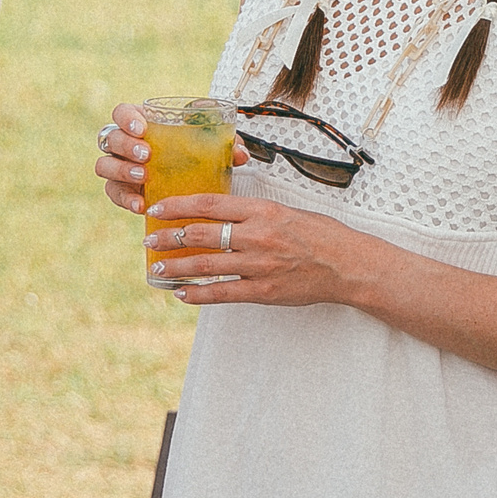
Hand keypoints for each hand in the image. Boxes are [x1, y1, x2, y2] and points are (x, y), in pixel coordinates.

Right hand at [93, 100, 249, 214]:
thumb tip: (240, 154)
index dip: (127, 119)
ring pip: (104, 165)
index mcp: (142, 123)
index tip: (143, 129)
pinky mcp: (122, 191)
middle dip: (125, 146)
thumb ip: (226, 144)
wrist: (193, 181)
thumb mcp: (212, 144)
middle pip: (109, 138)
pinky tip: (140, 206)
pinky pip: (113, 194)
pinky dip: (125, 200)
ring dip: (121, 171)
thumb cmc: (198, 153)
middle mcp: (125, 144)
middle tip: (147, 156)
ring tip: (142, 178)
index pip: (121, 113)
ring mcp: (119, 168)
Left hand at [140, 191, 360, 306]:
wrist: (348, 265)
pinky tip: (182, 293)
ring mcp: (260, 265)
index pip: (210, 203)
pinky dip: (198, 294)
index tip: (158, 207)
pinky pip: (222, 293)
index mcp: (263, 210)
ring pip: (206, 265)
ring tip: (157, 268)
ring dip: (176, 266)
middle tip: (149, 238)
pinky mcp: (263, 290)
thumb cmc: (320, 235)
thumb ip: (253, 212)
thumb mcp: (286, 211)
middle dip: (168, 236)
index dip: (178, 205)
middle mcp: (258, 235)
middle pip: (201, 234)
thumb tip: (219, 212)